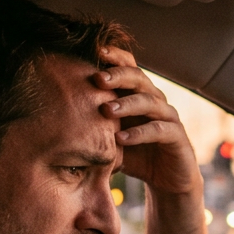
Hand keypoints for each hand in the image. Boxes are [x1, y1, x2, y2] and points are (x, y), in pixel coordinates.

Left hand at [94, 47, 201, 195]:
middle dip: (118, 76)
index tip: (94, 52)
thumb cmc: (136, 156)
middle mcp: (155, 101)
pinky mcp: (177, 137)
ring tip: (106, 110)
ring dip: (127, 104)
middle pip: (139, 78)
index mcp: (138, 95)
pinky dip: (139, 133)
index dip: (115, 58)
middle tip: (98, 79)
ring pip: (150, 102)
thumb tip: (56, 119)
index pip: (129, 68)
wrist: (167, 181)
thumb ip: (93, 127)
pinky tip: (121, 139)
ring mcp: (168, 117)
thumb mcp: (111, 139)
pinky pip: (158, 130)